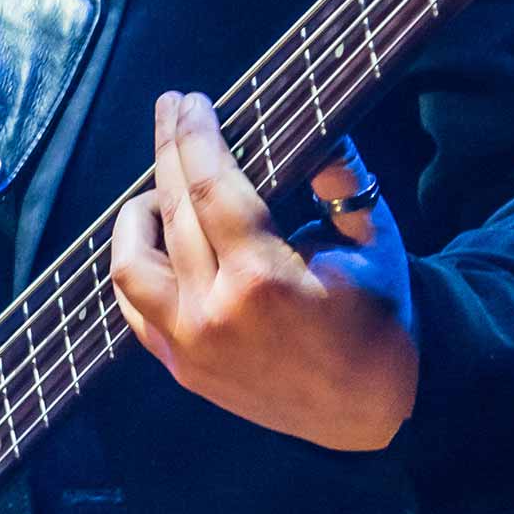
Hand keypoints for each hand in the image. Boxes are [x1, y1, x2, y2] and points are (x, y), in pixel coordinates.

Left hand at [110, 91, 418, 449]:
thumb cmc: (381, 318)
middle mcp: (215, 314)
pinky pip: (134, 308)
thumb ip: (341, 179)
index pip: (211, 187)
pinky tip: (156, 239)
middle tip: (170, 110)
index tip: (189, 101)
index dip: (195, 136)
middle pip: (172, 212)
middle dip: (168, 151)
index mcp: (265, 280)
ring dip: (138, 213)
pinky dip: (138, 266)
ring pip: (132, 262)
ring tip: (161, 185)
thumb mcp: (375, 241)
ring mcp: (191, 347)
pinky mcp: (182, 368)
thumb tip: (316, 122)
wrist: (373, 411)